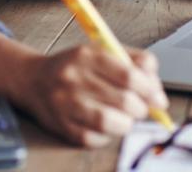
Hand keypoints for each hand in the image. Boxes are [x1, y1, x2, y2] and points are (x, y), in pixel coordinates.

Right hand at [13, 45, 167, 146]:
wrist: (33, 80)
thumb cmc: (75, 67)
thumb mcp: (101, 51)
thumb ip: (133, 62)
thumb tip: (158, 91)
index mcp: (87, 55)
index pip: (129, 75)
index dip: (150, 89)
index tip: (158, 97)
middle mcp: (74, 78)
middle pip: (124, 101)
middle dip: (141, 109)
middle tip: (141, 108)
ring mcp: (66, 104)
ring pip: (111, 123)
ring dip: (127, 123)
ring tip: (125, 118)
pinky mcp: (62, 127)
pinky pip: (96, 139)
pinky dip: (108, 135)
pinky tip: (105, 125)